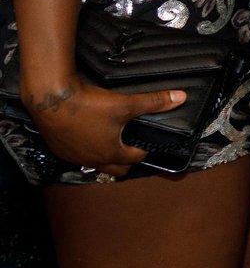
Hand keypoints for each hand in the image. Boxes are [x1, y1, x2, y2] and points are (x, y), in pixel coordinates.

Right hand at [26, 80, 189, 176]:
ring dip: (105, 157)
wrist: (50, 98)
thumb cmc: (87, 105)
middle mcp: (92, 160)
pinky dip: (86, 151)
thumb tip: (179, 97)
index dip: (144, 150)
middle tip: (133, 148)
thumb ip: (154, 102)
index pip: (135, 159)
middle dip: (126, 162)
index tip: (147, 142)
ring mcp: (73, 156)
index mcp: (110, 153)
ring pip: (94, 164)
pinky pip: (77, 156)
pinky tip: (88, 138)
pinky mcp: (59, 149)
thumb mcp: (125, 104)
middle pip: (115, 169)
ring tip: (112, 143)